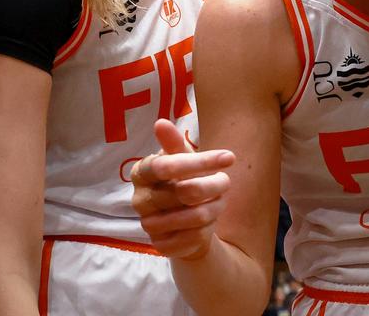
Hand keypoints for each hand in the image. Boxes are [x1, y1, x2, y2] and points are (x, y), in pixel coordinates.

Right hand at [131, 119, 234, 259]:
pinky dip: (208, 229)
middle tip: (226, 182)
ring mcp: (148, 224)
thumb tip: (160, 123)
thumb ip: (173, 143)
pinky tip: (209, 222)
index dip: (199, 162)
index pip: (166, 166)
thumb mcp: (181, 160)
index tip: (229, 157)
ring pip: (194, 217)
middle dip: (214, 186)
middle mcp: (140, 199)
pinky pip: (193, 238)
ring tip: (220, 201)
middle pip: (185, 192)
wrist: (181, 222)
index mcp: (141, 172)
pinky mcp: (160, 245)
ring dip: (215, 208)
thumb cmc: (181, 182)